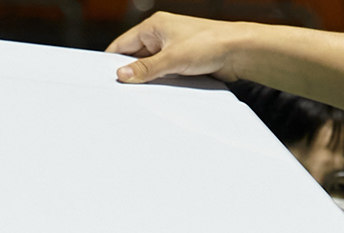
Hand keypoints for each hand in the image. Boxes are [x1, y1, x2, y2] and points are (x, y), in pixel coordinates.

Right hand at [109, 13, 247, 83]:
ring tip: (139, 93)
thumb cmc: (210, 44)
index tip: (104, 80)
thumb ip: (146, 69)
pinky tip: (156, 92)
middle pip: (134, 57)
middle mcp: (161, 35)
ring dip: (146, 79)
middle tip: (121, 92)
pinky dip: (159, 82)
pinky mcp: (182, 61)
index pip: (122, 44)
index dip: (112, 62)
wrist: (239, 51)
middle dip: (130, 73)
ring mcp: (171, 48)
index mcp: (154, 26)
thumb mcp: (172, 59)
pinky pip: (163, 73)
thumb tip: (122, 76)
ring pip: (149, 67)